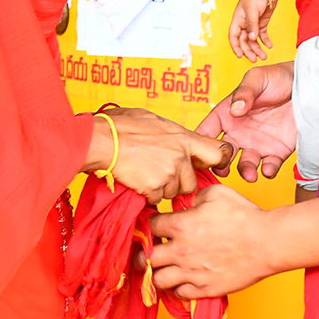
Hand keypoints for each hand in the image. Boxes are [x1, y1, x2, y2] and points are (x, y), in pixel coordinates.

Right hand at [86, 108, 233, 205]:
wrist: (102, 141)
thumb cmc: (121, 126)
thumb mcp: (151, 119)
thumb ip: (170, 132)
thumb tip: (175, 136)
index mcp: (182, 137)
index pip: (216, 152)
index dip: (214, 161)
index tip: (208, 165)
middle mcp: (179, 156)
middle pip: (190, 181)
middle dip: (178, 181)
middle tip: (159, 172)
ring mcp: (168, 174)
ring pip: (172, 192)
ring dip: (161, 188)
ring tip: (144, 173)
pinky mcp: (154, 188)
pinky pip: (156, 199)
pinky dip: (147, 194)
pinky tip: (136, 180)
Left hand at [149, 183, 275, 297]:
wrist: (267, 243)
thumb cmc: (244, 216)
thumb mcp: (217, 193)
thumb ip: (195, 196)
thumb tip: (189, 203)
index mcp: (181, 225)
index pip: (150, 227)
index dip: (150, 225)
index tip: (155, 227)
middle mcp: (181, 251)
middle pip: (146, 258)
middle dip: (143, 254)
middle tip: (148, 252)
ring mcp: (192, 272)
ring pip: (158, 280)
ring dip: (158, 273)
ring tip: (164, 269)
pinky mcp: (205, 289)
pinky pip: (180, 294)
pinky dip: (178, 288)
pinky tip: (183, 280)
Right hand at [197, 62, 295, 182]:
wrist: (308, 86)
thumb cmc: (278, 77)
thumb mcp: (257, 78)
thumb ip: (244, 92)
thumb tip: (235, 109)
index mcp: (228, 114)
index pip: (207, 130)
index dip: (201, 142)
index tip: (199, 152)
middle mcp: (239, 132)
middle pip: (223, 154)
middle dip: (220, 165)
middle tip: (223, 169)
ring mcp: (258, 144)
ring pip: (245, 164)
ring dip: (245, 171)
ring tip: (250, 175)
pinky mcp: (277, 151)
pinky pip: (269, 166)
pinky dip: (267, 171)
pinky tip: (267, 169)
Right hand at [228, 0, 276, 60]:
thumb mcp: (253, 10)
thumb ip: (252, 25)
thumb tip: (251, 38)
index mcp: (237, 20)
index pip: (233, 37)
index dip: (236, 47)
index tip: (240, 56)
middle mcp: (244, 23)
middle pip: (244, 41)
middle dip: (249, 51)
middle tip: (256, 59)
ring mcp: (253, 23)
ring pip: (253, 40)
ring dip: (257, 48)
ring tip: (264, 56)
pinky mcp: (262, 22)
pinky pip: (262, 35)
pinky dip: (265, 41)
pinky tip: (269, 46)